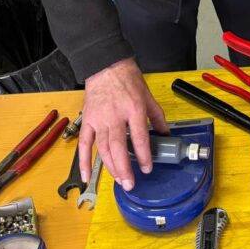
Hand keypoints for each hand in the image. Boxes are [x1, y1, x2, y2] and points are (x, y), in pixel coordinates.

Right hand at [80, 58, 167, 190]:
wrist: (105, 65)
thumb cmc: (127, 78)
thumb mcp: (148, 95)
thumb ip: (157, 117)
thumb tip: (165, 135)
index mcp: (133, 108)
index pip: (139, 137)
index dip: (143, 155)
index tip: (147, 168)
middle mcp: (115, 116)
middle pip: (119, 147)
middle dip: (124, 168)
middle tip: (130, 183)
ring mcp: (99, 119)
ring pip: (103, 148)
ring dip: (110, 167)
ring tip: (119, 180)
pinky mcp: (87, 120)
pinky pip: (84, 144)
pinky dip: (84, 161)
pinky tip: (88, 176)